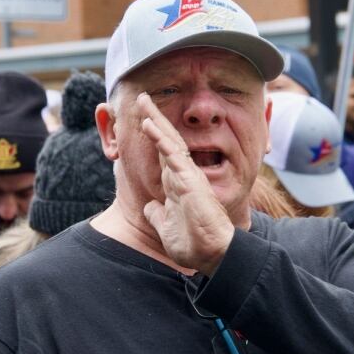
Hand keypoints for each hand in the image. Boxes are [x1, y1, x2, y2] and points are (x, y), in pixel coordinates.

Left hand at [138, 93, 233, 275]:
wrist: (213, 255)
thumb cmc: (194, 244)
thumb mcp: (166, 228)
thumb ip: (158, 215)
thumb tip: (149, 207)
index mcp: (177, 186)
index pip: (163, 154)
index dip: (153, 136)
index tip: (141, 119)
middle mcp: (183, 176)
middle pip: (167, 141)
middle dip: (154, 118)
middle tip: (142, 98)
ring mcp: (188, 177)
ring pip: (170, 141)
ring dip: (155, 120)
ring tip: (143, 101)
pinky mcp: (190, 181)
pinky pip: (172, 154)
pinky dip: (159, 138)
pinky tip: (149, 124)